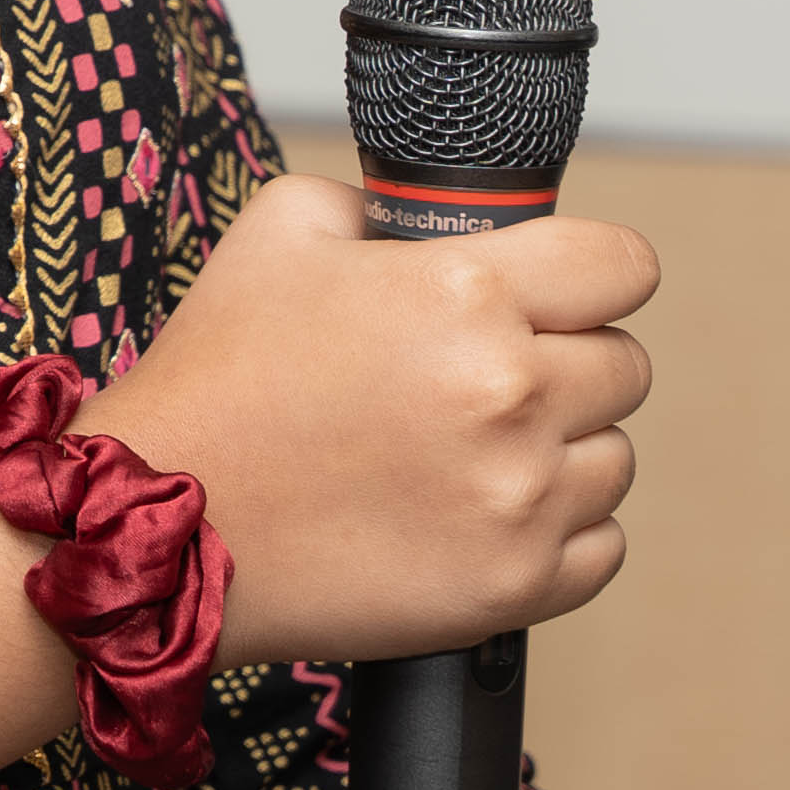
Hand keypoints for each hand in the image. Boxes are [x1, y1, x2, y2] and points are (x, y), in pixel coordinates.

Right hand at [77, 176, 651, 664]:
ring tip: (466, 454)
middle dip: (564, 362)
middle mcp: (509, 391)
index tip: (564, 293)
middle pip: (625, 365)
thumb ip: (377, 204)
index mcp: (466, 293)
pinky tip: (477, 513)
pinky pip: (601, 546)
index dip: (591, 273)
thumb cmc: (217, 379)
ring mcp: (520, 496)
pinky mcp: (516, 585)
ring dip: (560, 451)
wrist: (164, 524)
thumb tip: (430, 218)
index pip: (623, 265)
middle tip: (479, 380)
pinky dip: (553, 532)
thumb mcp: (278, 231)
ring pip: (614, 457)